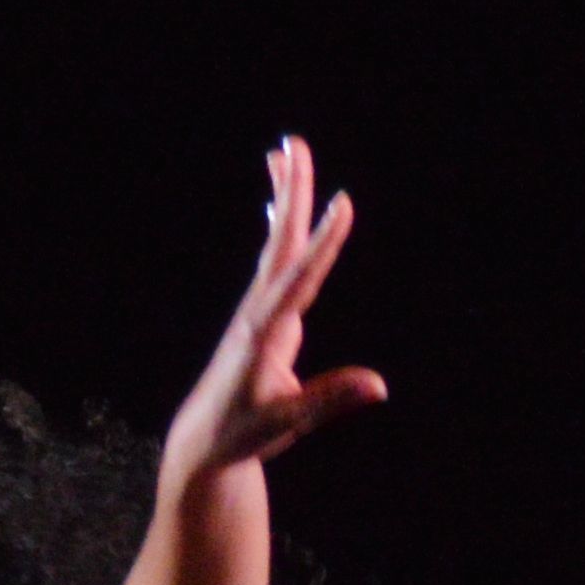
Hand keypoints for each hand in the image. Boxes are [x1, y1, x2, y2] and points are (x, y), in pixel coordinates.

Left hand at [159, 136, 385, 501]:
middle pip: (281, 241)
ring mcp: (257, 308)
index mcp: (266, 331)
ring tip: (285, 152)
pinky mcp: (260, 314)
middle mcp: (259, 309)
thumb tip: (379, 384)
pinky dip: (277, 228)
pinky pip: (272, 260)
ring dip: (283, 197)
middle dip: (292, 192)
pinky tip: (274, 204)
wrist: (204, 440)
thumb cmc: (244, 432)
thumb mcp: (289, 422)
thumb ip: (331, 398)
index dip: (325, 241)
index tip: (344, 202)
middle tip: (295, 144)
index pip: (302, 277)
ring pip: (275, 242)